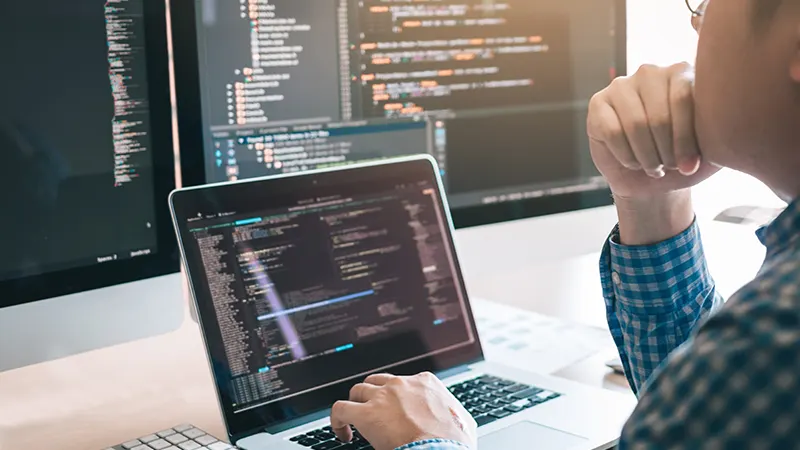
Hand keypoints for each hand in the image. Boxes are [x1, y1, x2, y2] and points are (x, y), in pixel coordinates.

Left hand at [330, 372, 476, 449]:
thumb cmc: (454, 442)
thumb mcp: (462, 421)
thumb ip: (455, 415)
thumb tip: (458, 424)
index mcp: (426, 383)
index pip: (404, 382)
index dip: (396, 398)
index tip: (396, 412)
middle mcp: (402, 384)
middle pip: (377, 381)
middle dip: (372, 396)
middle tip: (372, 414)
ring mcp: (383, 397)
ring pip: (357, 391)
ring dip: (355, 405)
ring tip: (354, 423)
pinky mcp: (366, 414)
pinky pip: (340, 409)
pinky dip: (337, 420)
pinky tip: (343, 433)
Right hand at [587, 62, 719, 199]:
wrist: (649, 179)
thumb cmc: (683, 160)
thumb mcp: (712, 149)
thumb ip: (723, 132)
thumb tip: (723, 128)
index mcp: (684, 73)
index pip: (685, 99)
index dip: (686, 139)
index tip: (689, 166)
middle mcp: (652, 72)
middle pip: (659, 115)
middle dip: (666, 151)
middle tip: (670, 167)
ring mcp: (622, 85)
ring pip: (635, 124)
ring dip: (647, 156)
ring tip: (654, 168)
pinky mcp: (598, 103)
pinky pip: (612, 132)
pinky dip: (626, 156)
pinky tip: (633, 163)